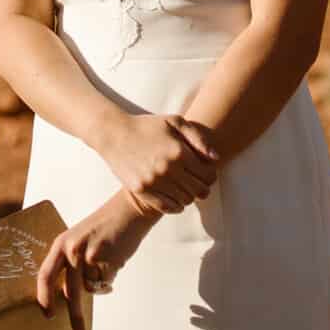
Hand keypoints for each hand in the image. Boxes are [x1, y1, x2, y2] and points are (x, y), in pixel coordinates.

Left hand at [37, 190, 158, 329]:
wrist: (130, 210)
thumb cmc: (105, 227)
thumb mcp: (80, 239)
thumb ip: (72, 261)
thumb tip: (69, 294)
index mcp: (61, 243)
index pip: (45, 274)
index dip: (44, 297)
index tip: (47, 314)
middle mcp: (72, 250)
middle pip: (70, 292)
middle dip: (75, 315)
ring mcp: (89, 255)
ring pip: (92, 287)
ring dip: (101, 282)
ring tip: (108, 261)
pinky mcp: (107, 260)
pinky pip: (106, 283)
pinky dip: (111, 278)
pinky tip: (116, 260)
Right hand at [98, 112, 218, 215]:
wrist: (114, 133)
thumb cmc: (147, 126)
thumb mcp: (175, 122)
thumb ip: (199, 138)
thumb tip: (216, 158)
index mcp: (179, 152)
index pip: (209, 175)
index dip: (211, 175)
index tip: (205, 171)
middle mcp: (168, 169)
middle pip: (200, 191)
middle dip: (203, 187)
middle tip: (197, 181)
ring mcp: (154, 182)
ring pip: (186, 201)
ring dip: (189, 195)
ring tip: (184, 186)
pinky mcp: (142, 191)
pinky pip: (167, 207)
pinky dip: (176, 205)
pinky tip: (175, 196)